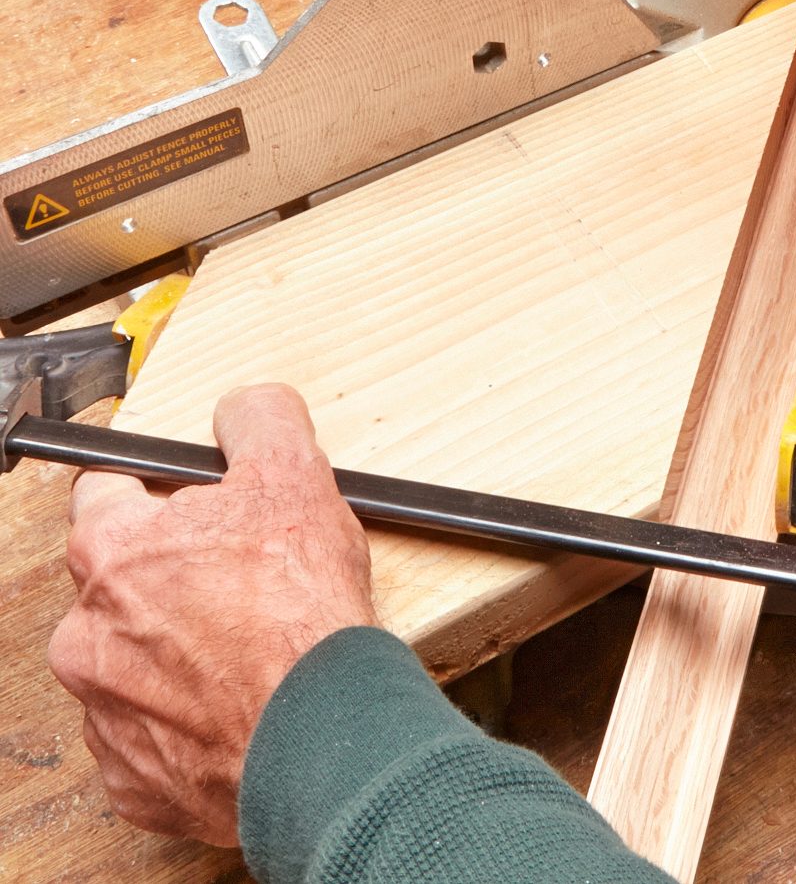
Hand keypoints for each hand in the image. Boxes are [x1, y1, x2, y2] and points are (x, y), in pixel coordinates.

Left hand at [47, 383, 378, 845]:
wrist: (319, 733)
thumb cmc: (299, 616)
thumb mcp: (295, 475)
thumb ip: (259, 422)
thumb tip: (246, 407)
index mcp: (114, 554)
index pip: (102, 491)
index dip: (152, 486)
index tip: (187, 498)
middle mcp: (89, 634)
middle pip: (119, 582)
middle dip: (174, 575)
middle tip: (243, 577)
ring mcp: (106, 712)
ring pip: (133, 660)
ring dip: (179, 650)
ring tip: (251, 646)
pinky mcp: (135, 775)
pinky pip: (152, 731)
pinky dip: (190, 716)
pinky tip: (243, 699)